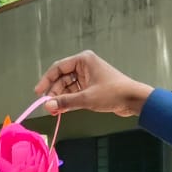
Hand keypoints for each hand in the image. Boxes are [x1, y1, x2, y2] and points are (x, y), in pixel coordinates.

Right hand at [34, 51, 150, 117]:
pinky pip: (75, 92)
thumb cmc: (112, 93)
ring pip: (68, 86)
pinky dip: (69, 100)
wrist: (133, 99)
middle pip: (62, 78)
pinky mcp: (91, 86)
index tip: (38, 93)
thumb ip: (65, 101)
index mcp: (83, 60)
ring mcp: (88, 76)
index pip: (58, 68)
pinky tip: (62, 109)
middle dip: (55, 93)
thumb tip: (47, 105)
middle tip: (49, 107)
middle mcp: (84, 65)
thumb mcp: (86, 98)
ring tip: (55, 110)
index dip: (46, 80)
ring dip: (61, 98)